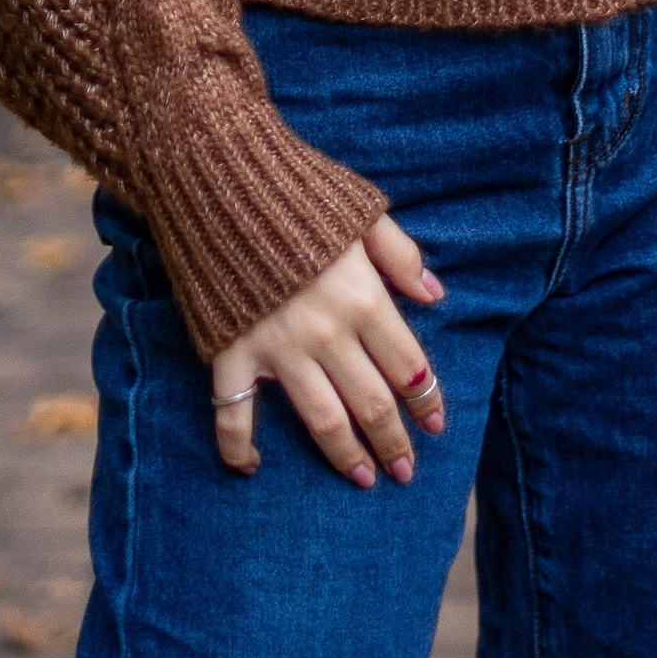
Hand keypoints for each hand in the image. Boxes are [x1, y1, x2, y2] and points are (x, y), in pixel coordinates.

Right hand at [211, 215, 446, 485]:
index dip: (427, 400)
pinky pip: (233, 415)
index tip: (437, 425)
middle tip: (405, 471)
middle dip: (394, 441)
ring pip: (322, 420)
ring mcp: (277, 349)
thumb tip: (435, 295)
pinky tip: (252, 468)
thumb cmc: (298, 192)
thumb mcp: (363, 212)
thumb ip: (401, 256)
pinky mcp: (231, 353)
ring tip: (363, 478)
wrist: (220, 179)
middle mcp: (327, 334)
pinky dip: (239, 447)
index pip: (408, 365)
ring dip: (345, 456)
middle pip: (371, 403)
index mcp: (364, 299)